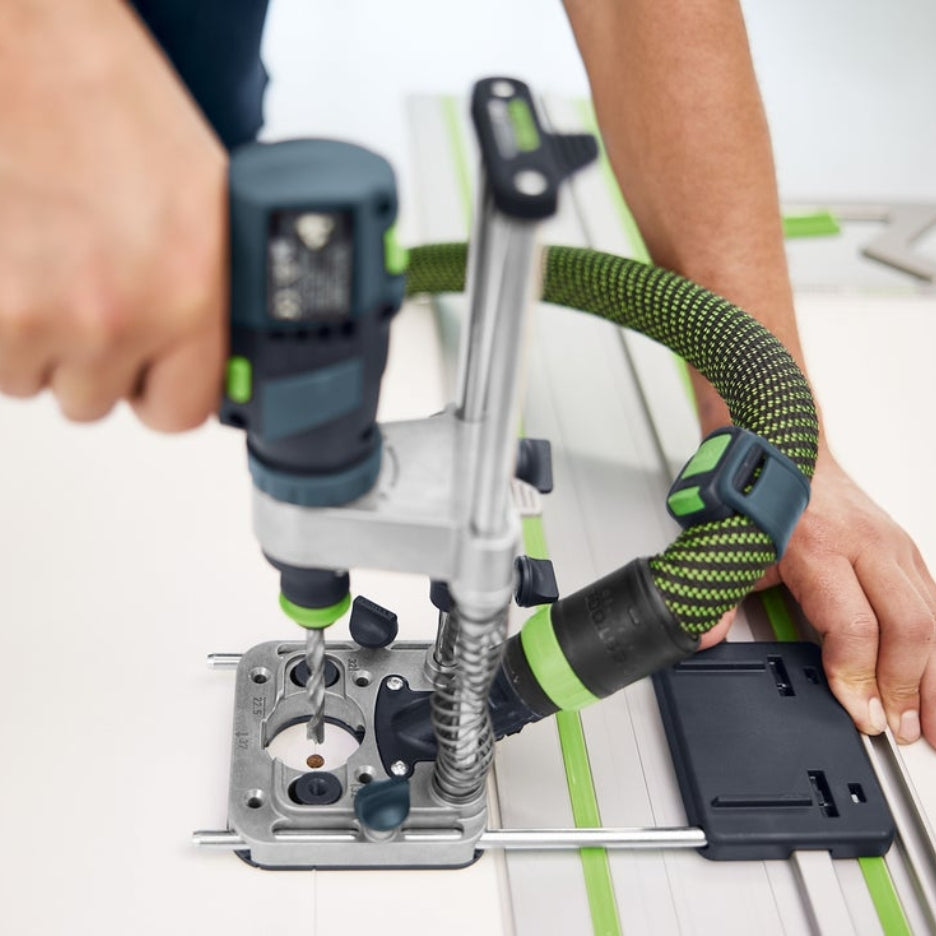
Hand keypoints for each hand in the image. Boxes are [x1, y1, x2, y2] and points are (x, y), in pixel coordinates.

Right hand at [0, 0, 226, 429]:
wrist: (27, 40)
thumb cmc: (104, 98)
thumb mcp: (198, 205)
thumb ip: (201, 294)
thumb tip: (203, 356)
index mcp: (194, 289)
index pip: (181, 411)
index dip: (158, 390)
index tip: (148, 372)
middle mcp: (126, 312)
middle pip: (98, 399)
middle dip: (89, 355)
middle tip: (82, 284)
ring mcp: (49, 315)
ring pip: (34, 380)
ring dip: (35, 337)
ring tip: (43, 256)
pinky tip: (11, 257)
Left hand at [702, 450, 935, 745]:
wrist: (790, 450)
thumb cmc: (763, 498)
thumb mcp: (734, 548)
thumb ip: (718, 597)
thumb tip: (700, 639)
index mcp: (822, 548)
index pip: (854, 628)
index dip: (858, 678)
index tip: (859, 714)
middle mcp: (868, 547)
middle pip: (908, 628)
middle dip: (908, 688)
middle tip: (901, 730)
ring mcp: (895, 547)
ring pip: (934, 619)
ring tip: (933, 724)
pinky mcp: (908, 551)